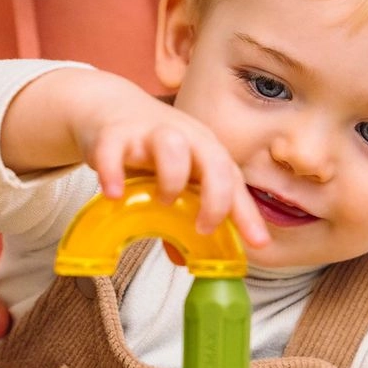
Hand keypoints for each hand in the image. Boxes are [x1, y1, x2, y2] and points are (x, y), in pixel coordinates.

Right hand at [3, 70, 268, 249]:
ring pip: (171, 146)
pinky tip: (114, 195)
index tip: (257, 243)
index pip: (233, 181)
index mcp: (206, 150)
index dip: (247, 213)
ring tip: (162, 202)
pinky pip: (113, 151)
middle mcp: (186, 138)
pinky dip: (113, 174)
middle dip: (216, 198)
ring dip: (172, 179)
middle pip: (214, 162)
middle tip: (204, 228)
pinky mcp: (114, 133)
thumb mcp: (178, 174)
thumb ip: (184, 210)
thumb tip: (185, 259)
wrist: (110, 107)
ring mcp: (150, 133)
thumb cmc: (152, 148)